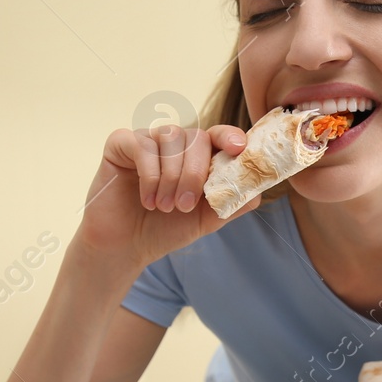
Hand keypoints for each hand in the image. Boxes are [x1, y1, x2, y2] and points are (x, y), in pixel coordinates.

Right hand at [77, 122, 254, 266]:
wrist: (126, 246)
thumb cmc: (165, 229)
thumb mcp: (207, 219)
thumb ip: (233, 202)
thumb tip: (259, 189)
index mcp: (197, 155)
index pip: (218, 135)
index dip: (230, 136)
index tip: (238, 148)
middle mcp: (174, 142)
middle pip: (196, 137)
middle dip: (194, 173)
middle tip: (184, 206)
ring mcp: (148, 139)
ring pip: (170, 139)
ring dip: (171, 178)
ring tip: (165, 207)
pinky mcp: (121, 143)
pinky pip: (142, 145)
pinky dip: (149, 175)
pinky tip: (147, 200)